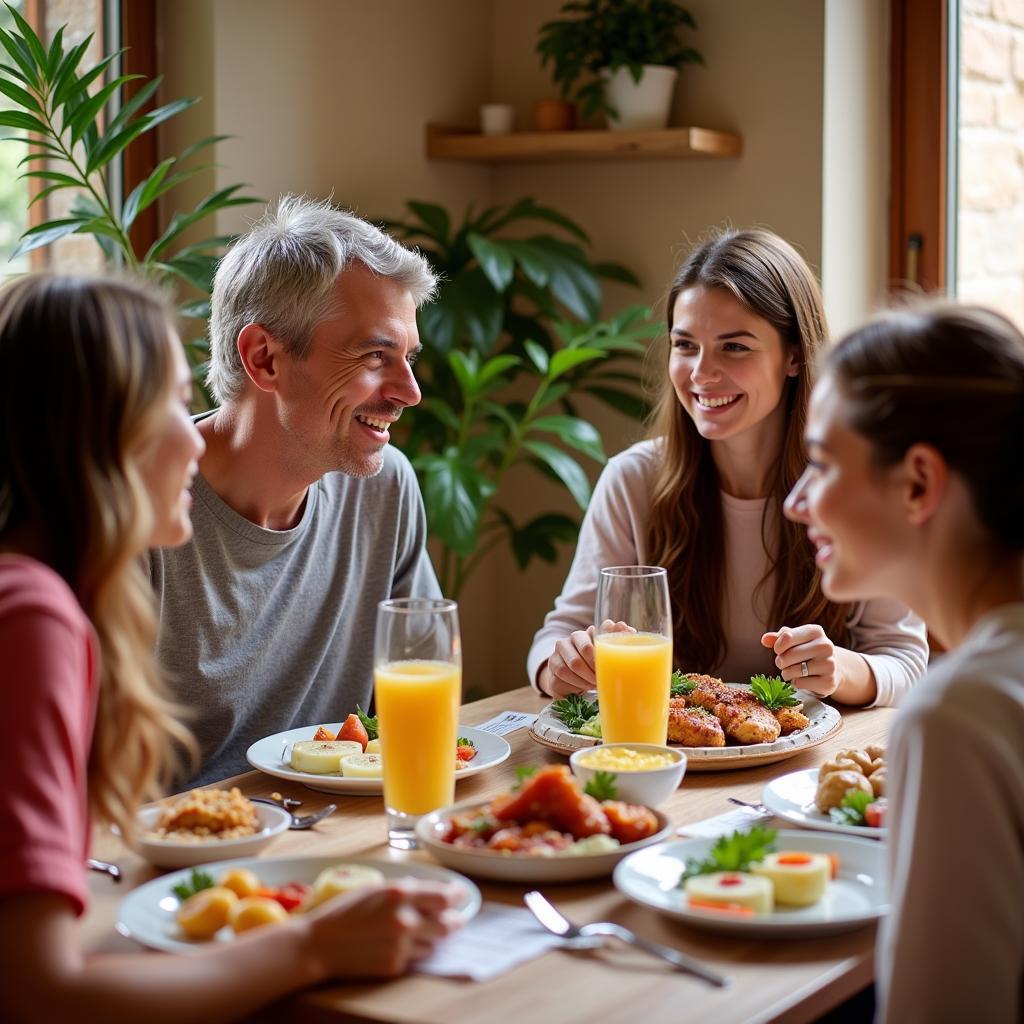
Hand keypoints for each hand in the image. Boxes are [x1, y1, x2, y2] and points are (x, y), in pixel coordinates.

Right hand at [305, 880, 461, 977]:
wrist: (319, 945)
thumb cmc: (345, 911)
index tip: (460, 895)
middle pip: (447, 923)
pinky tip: (401, 944)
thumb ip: (405, 890)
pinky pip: (416, 958)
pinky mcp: (395, 966)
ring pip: (434, 942)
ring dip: (433, 936)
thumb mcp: (376, 889)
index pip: (445, 897)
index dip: (457, 896)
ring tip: (420, 930)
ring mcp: (401, 946)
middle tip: (453, 917)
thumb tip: (432, 893)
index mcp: (401, 894)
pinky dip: (414, 950)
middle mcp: (405, 920)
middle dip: (453, 920)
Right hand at [542, 620, 632, 696]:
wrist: (570, 682)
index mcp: (587, 633)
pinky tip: (581, 687)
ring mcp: (559, 651)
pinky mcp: (552, 665)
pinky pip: (563, 675)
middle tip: (603, 677)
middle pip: (586, 649)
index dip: (606, 648)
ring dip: (587, 677)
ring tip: (593, 684)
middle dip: (597, 666)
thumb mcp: (607, 657)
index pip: (598, 632)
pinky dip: (575, 684)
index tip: (611, 661)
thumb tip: (625, 627)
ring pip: (574, 664)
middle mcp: (572, 639)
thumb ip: (617, 641)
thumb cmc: (593, 669)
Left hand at [761, 625, 837, 698]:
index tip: (778, 650)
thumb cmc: (806, 650)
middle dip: (780, 661)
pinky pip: (800, 683)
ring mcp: (829, 664)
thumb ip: (778, 638)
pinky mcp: (829, 681)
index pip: (787, 636)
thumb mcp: (794, 640)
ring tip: (792, 671)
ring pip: (794, 671)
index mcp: (815, 631)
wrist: (831, 668)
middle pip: (789, 655)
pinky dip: (795, 683)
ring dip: (786, 673)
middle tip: (783, 663)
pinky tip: (802, 679)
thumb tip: (765, 640)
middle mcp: (825, 646)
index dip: (778, 646)